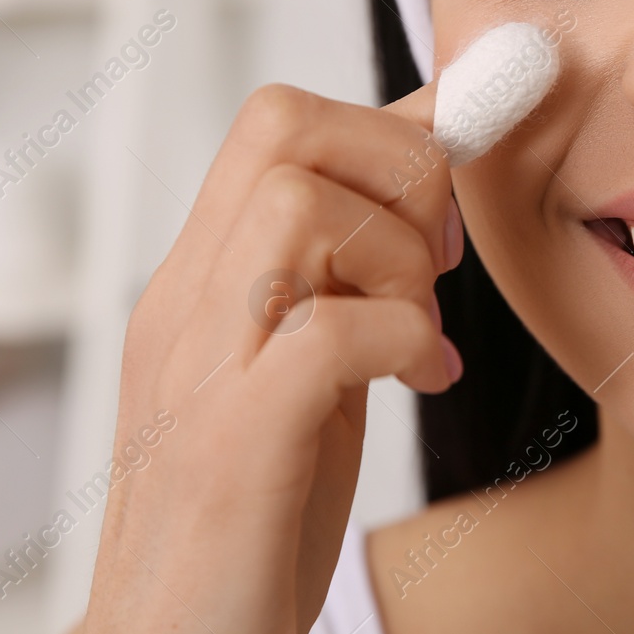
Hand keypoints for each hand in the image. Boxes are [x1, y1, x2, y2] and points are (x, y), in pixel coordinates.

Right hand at [79, 80, 461, 633]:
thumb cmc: (253, 513)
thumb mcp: (310, 366)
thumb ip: (352, 270)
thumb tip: (430, 166)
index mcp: (202, 279)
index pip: (277, 120)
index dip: (387, 127)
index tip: (446, 195)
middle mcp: (187, 303)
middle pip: (283, 126)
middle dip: (396, 168)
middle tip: (433, 264)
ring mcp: (199, 368)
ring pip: (299, 208)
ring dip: (397, 259)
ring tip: (418, 335)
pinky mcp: (232, 444)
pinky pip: (329, 331)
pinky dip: (402, 340)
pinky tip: (423, 379)